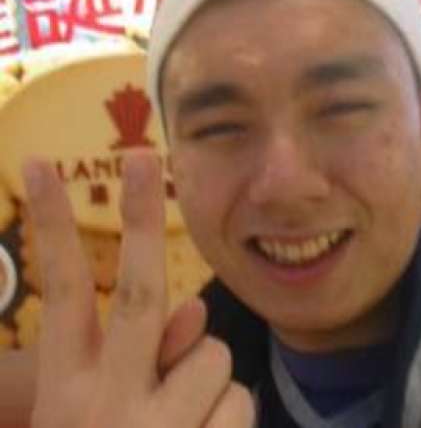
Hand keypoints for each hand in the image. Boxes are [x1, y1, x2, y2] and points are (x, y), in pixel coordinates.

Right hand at [23, 152, 254, 427]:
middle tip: (144, 158)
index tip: (40, 165)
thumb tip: (195, 309)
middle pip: (141, 292)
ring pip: (215, 359)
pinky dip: (228, 420)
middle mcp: (106, 404)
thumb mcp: (97, 416)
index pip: (63, 288)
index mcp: (68, 391)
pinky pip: (240, 405)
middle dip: (143, 217)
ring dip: (208, 382)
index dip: (50, 224)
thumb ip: (144, 359)